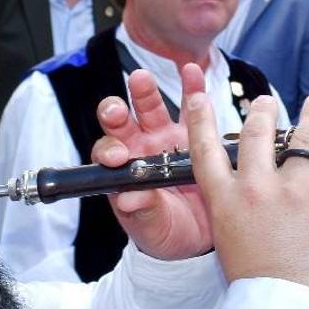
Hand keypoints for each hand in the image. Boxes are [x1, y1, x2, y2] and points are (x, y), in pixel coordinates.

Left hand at [91, 66, 211, 260]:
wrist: (199, 237)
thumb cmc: (167, 233)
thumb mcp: (153, 230)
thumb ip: (142, 214)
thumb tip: (127, 201)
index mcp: (124, 172)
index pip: (108, 152)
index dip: (109, 149)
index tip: (117, 156)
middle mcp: (140, 149)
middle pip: (122, 123)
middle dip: (116, 112)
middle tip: (117, 110)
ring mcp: (166, 139)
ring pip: (151, 109)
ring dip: (145, 92)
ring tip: (143, 79)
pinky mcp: (193, 135)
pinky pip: (192, 107)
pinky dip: (191, 87)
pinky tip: (192, 72)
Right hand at [185, 83, 308, 301]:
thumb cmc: (257, 282)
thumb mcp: (230, 240)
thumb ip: (235, 209)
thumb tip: (247, 192)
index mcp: (225, 201)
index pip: (206, 150)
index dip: (199, 119)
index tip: (198, 97)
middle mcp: (255, 189)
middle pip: (257, 133)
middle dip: (264, 111)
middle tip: (267, 103)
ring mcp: (293, 193)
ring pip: (304, 138)